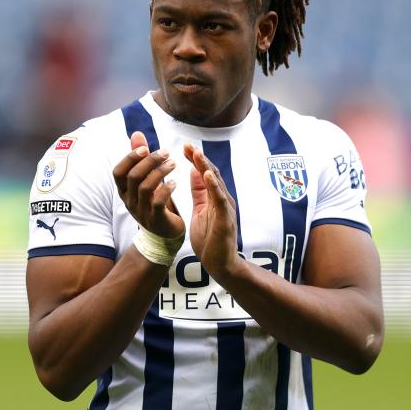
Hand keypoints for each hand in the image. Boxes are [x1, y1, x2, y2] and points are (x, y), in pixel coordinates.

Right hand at [113, 131, 184, 238]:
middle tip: (166, 152)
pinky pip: (158, 203)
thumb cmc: (154, 201)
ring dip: (160, 172)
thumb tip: (137, 133)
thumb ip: (141, 157)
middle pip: (133, 177)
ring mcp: (142, 212)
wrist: (163, 234)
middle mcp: (130, 201)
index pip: (118, 172)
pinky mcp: (156, 220)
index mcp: (125, 191)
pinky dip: (166, 190)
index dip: (129, 158)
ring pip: (146, 188)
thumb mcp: (146, 179)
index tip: (146, 147)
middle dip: (149, 162)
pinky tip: (174, 182)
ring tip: (173, 163)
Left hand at [184, 143, 242, 282]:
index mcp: (215, 198)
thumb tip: (194, 172)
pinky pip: (220, 199)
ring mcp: (226, 209)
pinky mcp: (226, 219)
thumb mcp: (201, 211)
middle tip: (188, 145)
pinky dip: (214, 186)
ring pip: (217, 183)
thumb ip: (200, 192)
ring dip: (207, 167)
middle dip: (200, 159)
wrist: (220, 264)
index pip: (205, 174)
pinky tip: (207, 175)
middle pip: (212, 174)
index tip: (185, 147)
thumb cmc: (211, 239)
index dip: (196, 160)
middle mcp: (223, 199)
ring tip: (197, 154)